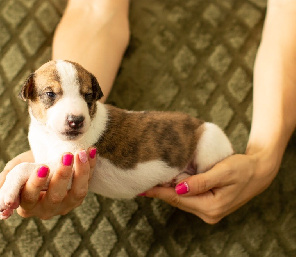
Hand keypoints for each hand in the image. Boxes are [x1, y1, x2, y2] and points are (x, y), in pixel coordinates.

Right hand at [0, 148, 96, 219]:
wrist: (47, 163)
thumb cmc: (29, 168)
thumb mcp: (17, 168)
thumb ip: (9, 176)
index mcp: (26, 204)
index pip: (29, 197)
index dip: (35, 184)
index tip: (42, 167)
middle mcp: (46, 209)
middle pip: (55, 196)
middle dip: (61, 176)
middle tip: (65, 156)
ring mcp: (65, 205)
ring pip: (76, 193)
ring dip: (80, 172)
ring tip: (79, 153)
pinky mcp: (79, 197)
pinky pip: (88, 183)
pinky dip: (90, 167)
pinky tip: (91, 151)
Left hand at [143, 152, 279, 223]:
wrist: (259, 171)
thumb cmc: (242, 169)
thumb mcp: (223, 172)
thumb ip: (201, 181)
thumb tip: (178, 188)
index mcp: (211, 207)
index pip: (178, 199)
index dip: (159, 192)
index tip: (143, 188)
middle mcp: (208, 213)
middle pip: (177, 201)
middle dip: (160, 191)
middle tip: (142, 181)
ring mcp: (208, 211)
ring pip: (181, 199)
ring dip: (168, 190)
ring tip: (151, 180)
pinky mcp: (208, 205)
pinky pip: (188, 198)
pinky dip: (178, 190)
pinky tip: (167, 182)